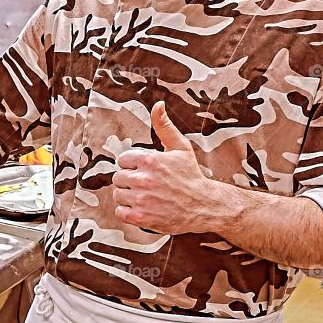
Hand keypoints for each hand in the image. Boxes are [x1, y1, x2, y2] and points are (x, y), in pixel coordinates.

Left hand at [112, 102, 228, 234]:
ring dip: (128, 196)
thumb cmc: (191, 175)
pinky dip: (128, 211)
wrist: (205, 206)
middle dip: (129, 180)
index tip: (145, 170)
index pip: (123, 160)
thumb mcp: (180, 147)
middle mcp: (143, 179)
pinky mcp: (141, 217)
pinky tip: (142, 208)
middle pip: (118, 178)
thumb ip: (164, 126)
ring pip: (118, 194)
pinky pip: (120, 212)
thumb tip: (158, 105)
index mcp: (150, 160)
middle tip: (145, 185)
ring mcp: (141, 199)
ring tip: (144, 196)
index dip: (133, 165)